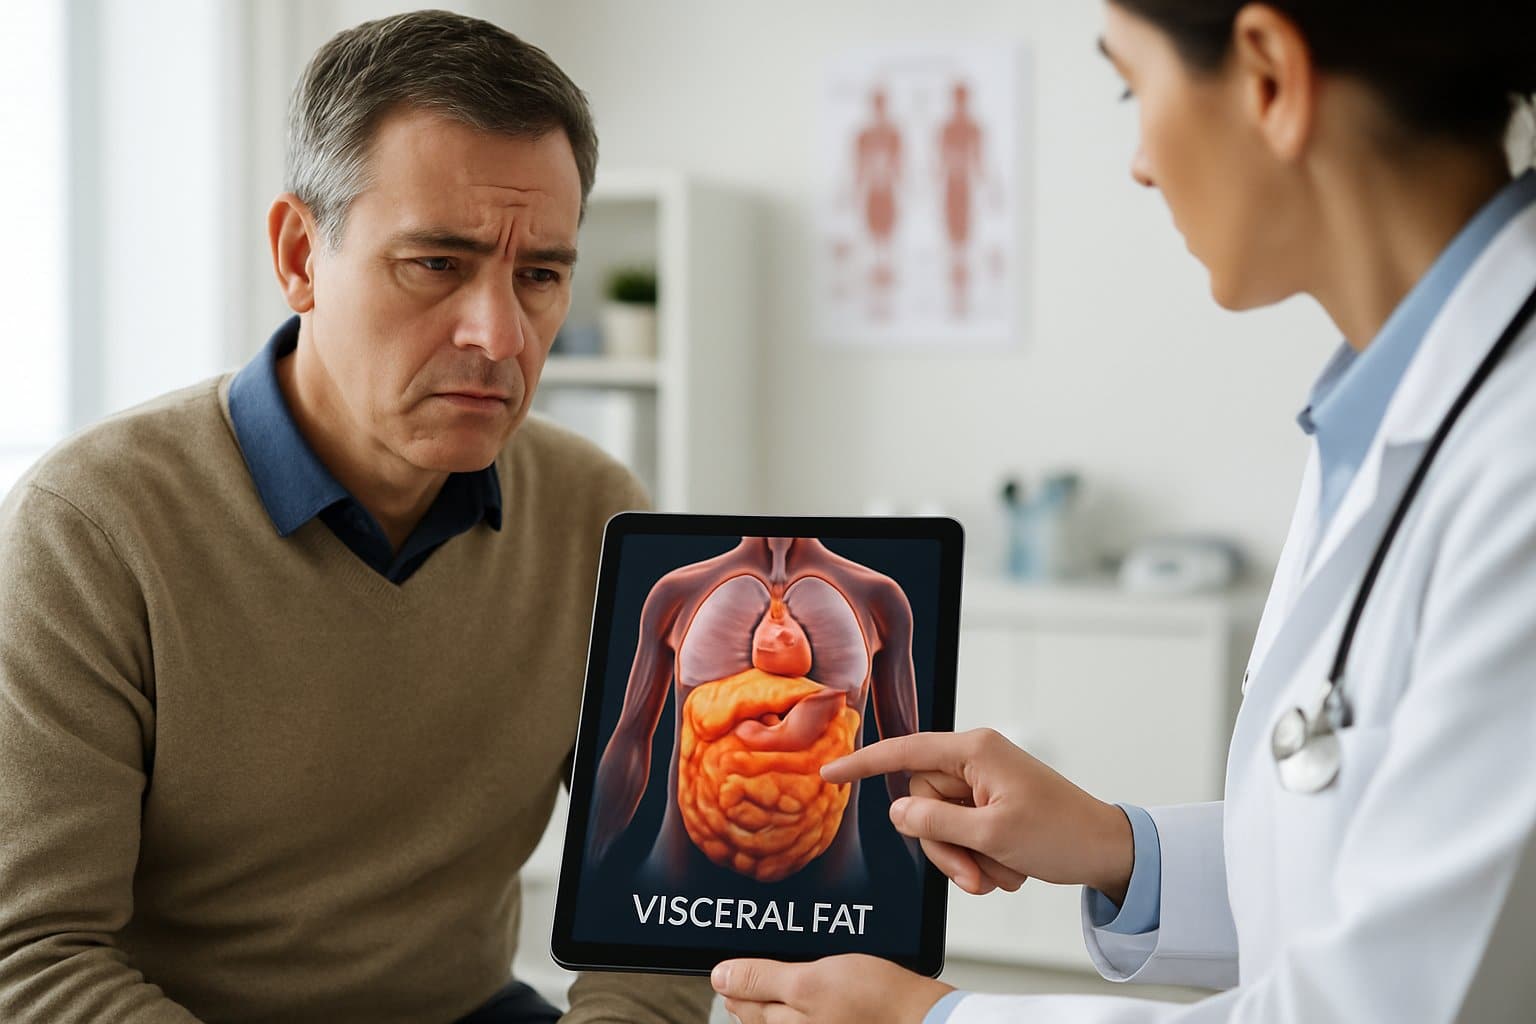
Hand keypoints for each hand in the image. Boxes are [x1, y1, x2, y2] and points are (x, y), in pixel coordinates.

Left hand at [711, 954, 951, 1023]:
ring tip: (793, 974)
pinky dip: (803, 1000)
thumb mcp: (808, 983)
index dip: (734, 976)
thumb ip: (762, 980)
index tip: (734, 959)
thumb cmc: (876, 1002)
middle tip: (763, 962)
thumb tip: (720, 977)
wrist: (920, 1018)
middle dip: (756, 986)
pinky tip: (820, 986)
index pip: (740, 1002)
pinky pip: (806, 1016)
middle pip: (759, 1011)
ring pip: (783, 1013)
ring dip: (781, 990)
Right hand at [822, 728, 1133, 900]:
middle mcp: (976, 759)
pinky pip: (962, 832)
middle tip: (973, 873)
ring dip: (964, 858)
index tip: (830, 771)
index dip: (864, 762)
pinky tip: (1008, 870)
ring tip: (998, 874)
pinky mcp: (992, 804)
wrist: (1106, 851)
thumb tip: (897, 812)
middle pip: (923, 800)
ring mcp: (984, 782)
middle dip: (943, 844)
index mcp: (975, 750)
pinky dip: (979, 857)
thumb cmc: (1061, 834)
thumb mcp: (991, 834)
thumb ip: (935, 823)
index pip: (904, 750)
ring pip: (941, 823)